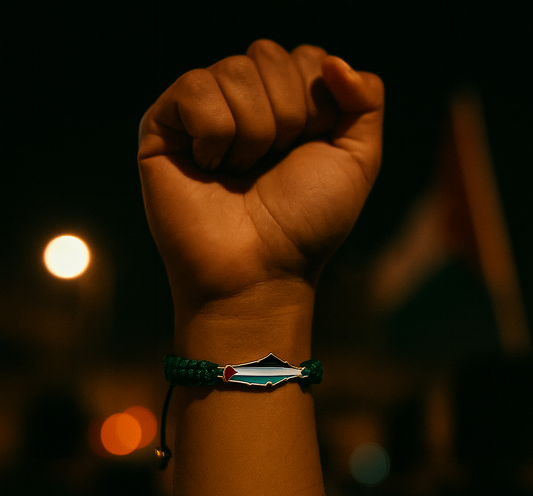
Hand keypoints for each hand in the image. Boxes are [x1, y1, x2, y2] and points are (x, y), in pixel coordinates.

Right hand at [138, 39, 382, 314]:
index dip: (316, 106)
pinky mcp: (163, 126)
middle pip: (268, 55)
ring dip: (252, 133)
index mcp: (288, 105)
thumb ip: (366, 99)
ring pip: (234, 71)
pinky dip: (214, 135)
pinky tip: (209, 168)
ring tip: (239, 174)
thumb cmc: (306, 223)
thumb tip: (332, 60)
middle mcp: (245, 103)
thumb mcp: (357, 160)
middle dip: (286, 117)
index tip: (307, 151)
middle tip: (270, 166)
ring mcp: (203, 112)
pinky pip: (194, 89)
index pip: (306, 57)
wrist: (259, 270)